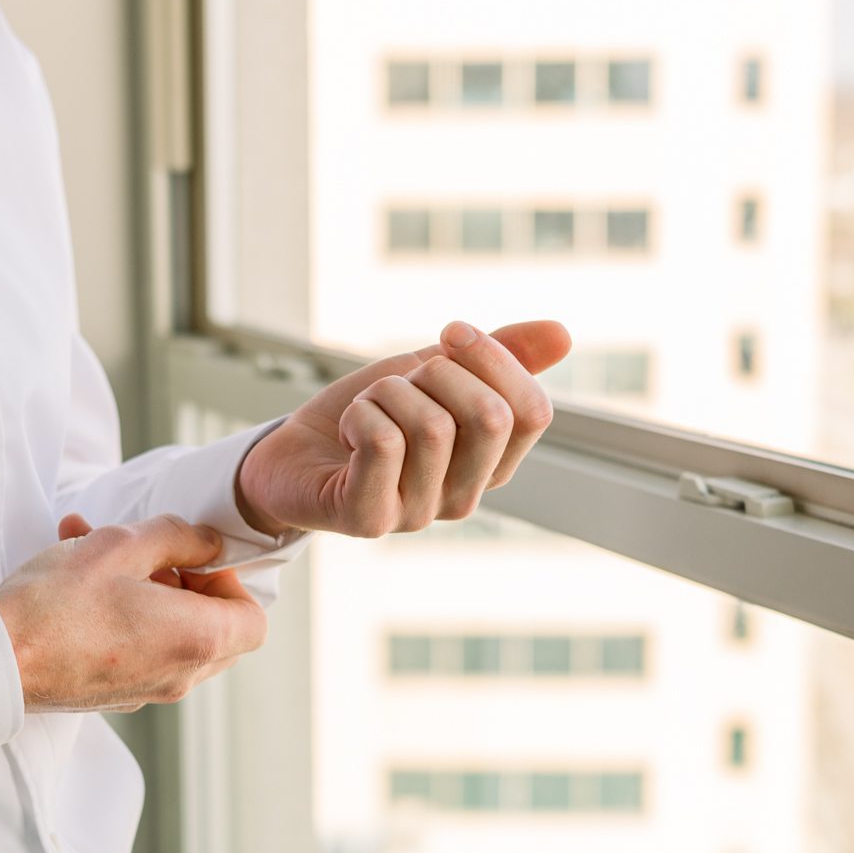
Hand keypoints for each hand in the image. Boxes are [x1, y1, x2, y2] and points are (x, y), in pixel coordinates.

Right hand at [0, 513, 267, 712]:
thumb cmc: (57, 604)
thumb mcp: (122, 545)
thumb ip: (178, 537)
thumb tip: (209, 543)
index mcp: (196, 641)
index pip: (253, 620)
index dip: (230, 581)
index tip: (191, 558)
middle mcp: (179, 674)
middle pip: (216, 629)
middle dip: (187, 583)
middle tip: (147, 555)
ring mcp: (146, 689)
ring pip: (171, 633)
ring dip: (145, 589)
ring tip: (94, 546)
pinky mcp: (113, 692)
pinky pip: (138, 647)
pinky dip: (122, 613)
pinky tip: (76, 575)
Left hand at [235, 320, 571, 537]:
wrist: (289, 454)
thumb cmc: (368, 415)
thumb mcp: (433, 373)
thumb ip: (498, 356)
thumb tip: (564, 334)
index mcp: (490, 464)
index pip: (532, 412)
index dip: (495, 357)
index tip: (450, 332)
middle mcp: (463, 497)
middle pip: (491, 419)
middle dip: (441, 372)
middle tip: (403, 379)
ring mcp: (418, 514)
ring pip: (431, 425)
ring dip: (387, 393)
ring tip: (367, 407)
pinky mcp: (369, 520)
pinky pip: (384, 444)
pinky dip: (360, 413)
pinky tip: (346, 430)